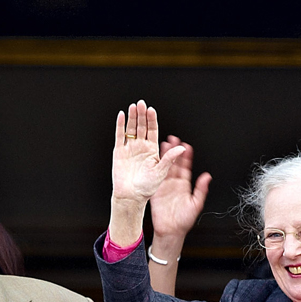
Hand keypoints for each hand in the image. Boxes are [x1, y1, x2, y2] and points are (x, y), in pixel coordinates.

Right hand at [108, 101, 185, 245]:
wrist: (131, 197)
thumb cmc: (146, 189)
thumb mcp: (161, 172)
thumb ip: (170, 159)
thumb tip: (181, 148)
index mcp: (152, 151)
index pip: (153, 131)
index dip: (152, 120)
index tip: (152, 110)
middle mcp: (141, 148)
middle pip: (142, 127)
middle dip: (142, 115)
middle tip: (141, 104)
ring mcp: (130, 149)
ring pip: (131, 129)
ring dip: (132, 117)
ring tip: (133, 107)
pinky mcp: (119, 152)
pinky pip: (120, 136)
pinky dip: (120, 126)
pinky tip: (121, 116)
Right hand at [149, 136, 210, 247]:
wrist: (170, 232)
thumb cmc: (183, 221)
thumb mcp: (196, 205)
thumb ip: (201, 190)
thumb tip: (207, 177)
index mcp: (184, 186)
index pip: (186, 167)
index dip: (187, 157)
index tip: (187, 146)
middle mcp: (174, 184)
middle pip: (174, 164)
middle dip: (174, 151)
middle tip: (174, 139)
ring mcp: (164, 186)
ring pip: (164, 168)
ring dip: (164, 156)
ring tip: (163, 144)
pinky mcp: (155, 191)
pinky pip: (154, 177)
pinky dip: (154, 168)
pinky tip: (153, 159)